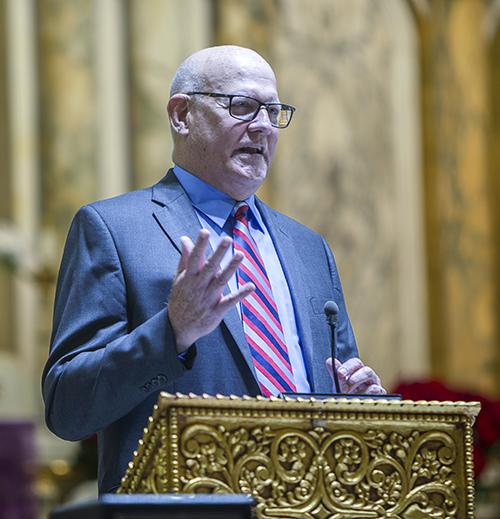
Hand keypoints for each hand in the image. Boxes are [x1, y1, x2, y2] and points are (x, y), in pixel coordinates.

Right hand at [168, 229, 253, 353]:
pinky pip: (230, 301)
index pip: (194, 258)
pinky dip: (240, 294)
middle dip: (219, 253)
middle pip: (210, 267)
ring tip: (240, 255)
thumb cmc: (181, 299)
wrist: (178, 327)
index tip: (204, 231)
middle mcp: (199, 286)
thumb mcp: (179, 278)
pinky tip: (250, 286)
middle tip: (227, 239)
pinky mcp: (216, 310)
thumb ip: (185, 258)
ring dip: (231, 268)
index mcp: (189, 277)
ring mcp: (208, 298)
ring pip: (221, 281)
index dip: (199, 245)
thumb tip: (185, 239)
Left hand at [326, 357, 385, 394]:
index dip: (347, 367)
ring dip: (357, 385)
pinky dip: (365, 393)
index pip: (355, 362)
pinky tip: (358, 397)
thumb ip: (335, 373)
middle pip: (365, 369)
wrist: (354, 407)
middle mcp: (368, 374)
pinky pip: (375, 389)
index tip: (339, 373)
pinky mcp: (380, 393)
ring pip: (370, 376)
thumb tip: (329, 361)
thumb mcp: (339, 383)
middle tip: (343, 388)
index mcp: (358, 369)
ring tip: (348, 393)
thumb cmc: (348, 392)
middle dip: (353, 378)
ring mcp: (375, 383)